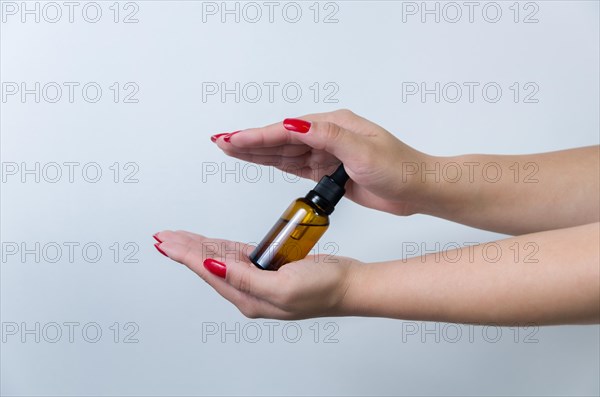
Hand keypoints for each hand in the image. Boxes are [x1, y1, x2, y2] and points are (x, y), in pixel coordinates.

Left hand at [153, 230, 362, 319]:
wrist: (350, 285)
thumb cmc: (324, 289)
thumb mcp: (282, 287)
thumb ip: (245, 278)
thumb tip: (212, 265)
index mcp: (249, 298)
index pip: (208, 271)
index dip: (184, 255)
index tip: (165, 243)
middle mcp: (250, 291)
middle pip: (208, 265)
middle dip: (185, 250)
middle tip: (164, 237)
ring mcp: (260, 280)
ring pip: (221, 259)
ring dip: (199, 246)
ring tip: (179, 238)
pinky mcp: (271, 270)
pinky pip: (239, 256)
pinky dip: (222, 247)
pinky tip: (210, 243)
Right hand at [212, 109, 430, 215]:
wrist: (417, 190)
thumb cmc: (400, 167)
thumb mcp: (363, 151)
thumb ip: (327, 138)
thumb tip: (294, 125)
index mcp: (334, 125)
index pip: (287, 130)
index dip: (257, 136)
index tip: (233, 139)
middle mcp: (327, 136)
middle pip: (280, 139)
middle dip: (250, 142)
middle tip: (222, 142)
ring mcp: (326, 154)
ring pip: (284, 153)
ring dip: (258, 153)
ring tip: (231, 150)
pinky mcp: (328, 172)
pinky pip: (296, 166)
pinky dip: (275, 164)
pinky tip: (259, 161)